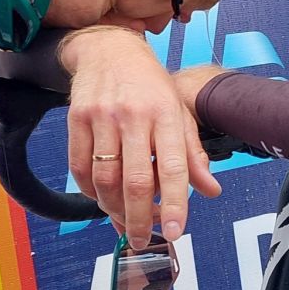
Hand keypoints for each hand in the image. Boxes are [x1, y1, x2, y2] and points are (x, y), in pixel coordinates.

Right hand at [61, 27, 220, 246]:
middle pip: (136, 180)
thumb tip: (211, 190)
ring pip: (105, 179)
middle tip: (142, 240)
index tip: (174, 232)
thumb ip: (194, 155)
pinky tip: (102, 198)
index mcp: (167, 114)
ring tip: (124, 221)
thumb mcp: (181, 113)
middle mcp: (135, 115)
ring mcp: (103, 117)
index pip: (173, 166)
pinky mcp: (76, 119)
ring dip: (114, 209)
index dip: (175, 203)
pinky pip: (80, 168)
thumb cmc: (151, 86)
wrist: (109, 49)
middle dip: (140, 219)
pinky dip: (90, 192)